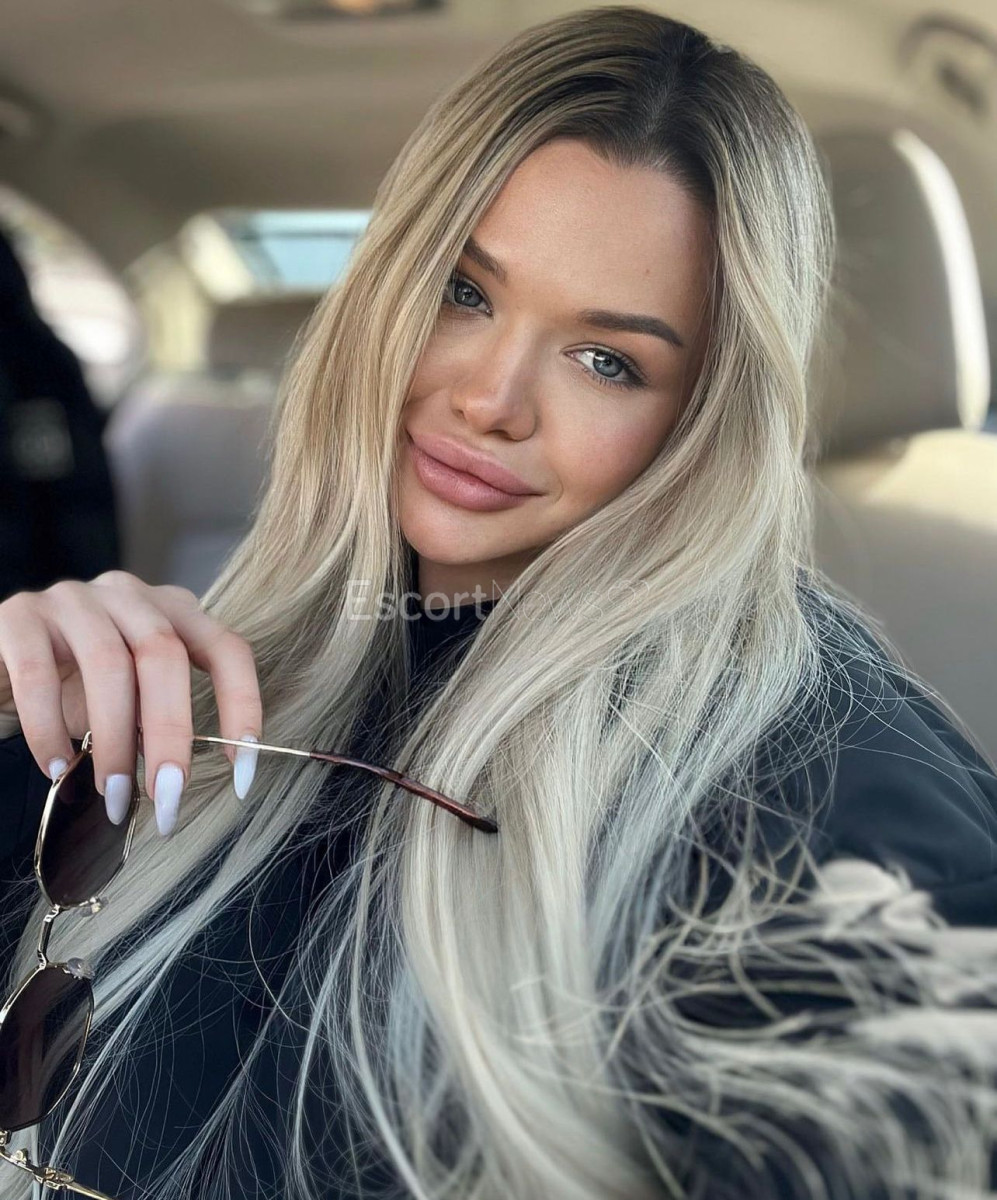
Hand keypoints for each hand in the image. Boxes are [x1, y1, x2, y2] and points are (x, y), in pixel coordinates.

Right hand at [0, 571, 262, 835]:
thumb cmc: (73, 684)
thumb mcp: (127, 702)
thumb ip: (157, 722)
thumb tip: (176, 779)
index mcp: (172, 611)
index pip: (227, 649)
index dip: (242, 708)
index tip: (241, 775)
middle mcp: (129, 594)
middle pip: (165, 656)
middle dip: (171, 735)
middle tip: (166, 800)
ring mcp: (74, 597)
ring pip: (108, 663)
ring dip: (114, 740)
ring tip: (112, 796)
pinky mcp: (19, 614)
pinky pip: (39, 673)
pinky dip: (50, 728)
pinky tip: (57, 768)